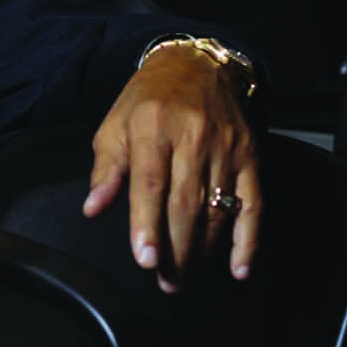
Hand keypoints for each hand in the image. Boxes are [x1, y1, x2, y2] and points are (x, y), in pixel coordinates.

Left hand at [83, 43, 259, 291]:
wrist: (197, 65)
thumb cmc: (147, 100)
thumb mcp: (115, 124)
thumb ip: (106, 168)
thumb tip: (93, 208)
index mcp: (152, 128)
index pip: (150, 184)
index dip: (147, 225)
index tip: (146, 259)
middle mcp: (193, 138)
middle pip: (185, 204)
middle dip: (175, 249)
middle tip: (165, 281)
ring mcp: (226, 149)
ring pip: (217, 210)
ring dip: (202, 251)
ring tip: (185, 278)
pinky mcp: (251, 157)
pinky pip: (253, 204)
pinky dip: (248, 240)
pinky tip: (238, 269)